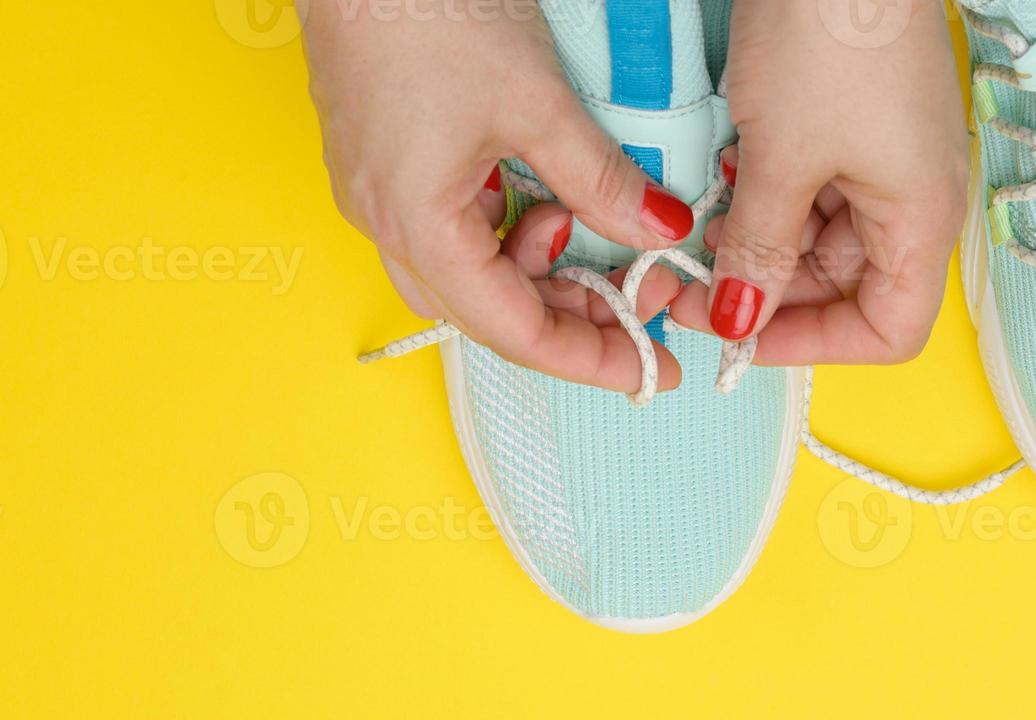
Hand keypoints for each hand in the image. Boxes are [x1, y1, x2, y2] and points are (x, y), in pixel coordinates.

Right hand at [299, 1, 695, 390]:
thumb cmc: (427, 11)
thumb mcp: (537, 104)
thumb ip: (601, 180)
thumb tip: (659, 232)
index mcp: (416, 224)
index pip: (512, 330)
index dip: (588, 358)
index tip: (649, 368)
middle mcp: (385, 221)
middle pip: (487, 313)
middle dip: (568, 320)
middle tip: (639, 308)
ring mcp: (376, 191)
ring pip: (467, 271)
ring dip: (536, 270)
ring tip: (589, 232)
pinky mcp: (382, 159)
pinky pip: (451, 227)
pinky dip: (506, 231)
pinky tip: (544, 198)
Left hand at [674, 0, 967, 364]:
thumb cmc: (831, 36)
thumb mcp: (780, 159)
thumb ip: (758, 250)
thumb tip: (737, 319)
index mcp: (921, 220)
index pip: (888, 331)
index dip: (811, 345)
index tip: (738, 334)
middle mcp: (914, 197)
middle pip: (846, 286)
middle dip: (768, 291)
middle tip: (691, 283)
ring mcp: (886, 156)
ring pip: (820, 237)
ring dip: (759, 240)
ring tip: (703, 221)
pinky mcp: (855, 120)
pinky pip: (812, 184)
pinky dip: (766, 191)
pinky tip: (725, 172)